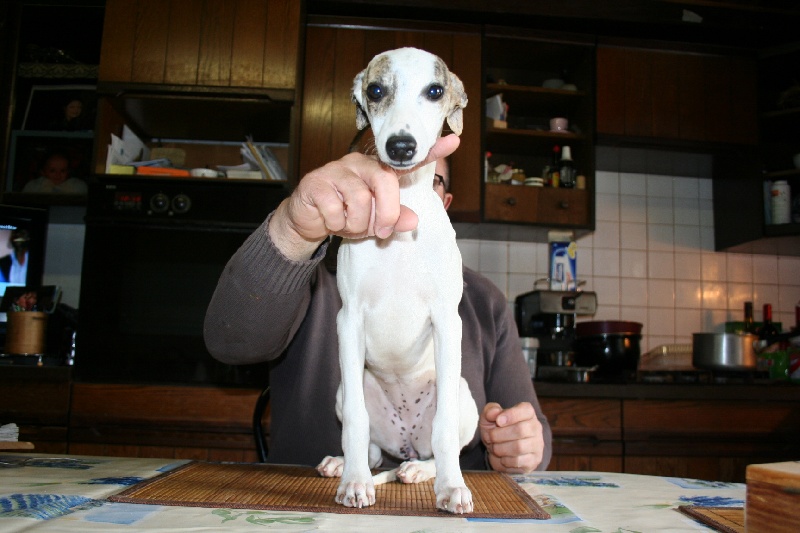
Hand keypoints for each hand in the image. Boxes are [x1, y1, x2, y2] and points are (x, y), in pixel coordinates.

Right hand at [270, 134, 459, 259]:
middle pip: (385, 183)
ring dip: (356, 224)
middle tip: (379, 231)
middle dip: (385, 214)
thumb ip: (394, 219)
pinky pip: (336, 209)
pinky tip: (330, 220)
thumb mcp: (374, 222)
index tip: (454, 141)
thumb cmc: (345, 215)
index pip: (406, 161)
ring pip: (360, 201)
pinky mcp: (317, 182)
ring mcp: (337, 170)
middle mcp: (359, 164)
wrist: (307, 220)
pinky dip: (335, 224)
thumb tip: (413, 220)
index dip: (431, 152)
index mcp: (378, 171)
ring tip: (347, 224)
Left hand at [479, 402, 544, 473]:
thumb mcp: (489, 417)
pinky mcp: (534, 460)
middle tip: (490, 437)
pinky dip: (505, 461)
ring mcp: (537, 444)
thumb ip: (490, 411)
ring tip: (494, 448)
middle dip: (499, 435)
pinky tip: (502, 457)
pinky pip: (518, 462)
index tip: (498, 421)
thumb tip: (494, 413)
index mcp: (527, 413)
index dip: (511, 415)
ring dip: (500, 449)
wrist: (500, 450)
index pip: (526, 410)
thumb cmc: (496, 430)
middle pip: (520, 430)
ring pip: (519, 447)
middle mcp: (536, 427)